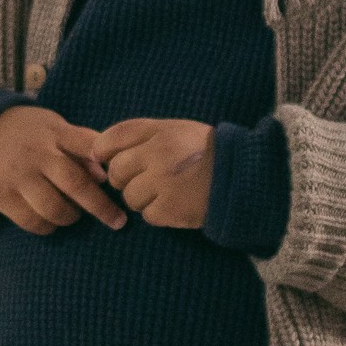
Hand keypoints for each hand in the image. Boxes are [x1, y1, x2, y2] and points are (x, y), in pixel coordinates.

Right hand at [0, 106, 127, 234]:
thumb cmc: (32, 134)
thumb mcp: (57, 128)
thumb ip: (82, 146)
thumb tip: (106, 174)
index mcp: (54, 134)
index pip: (87, 147)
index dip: (107, 166)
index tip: (120, 183)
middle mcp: (35, 154)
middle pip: (74, 184)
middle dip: (100, 206)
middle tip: (117, 221)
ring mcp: (16, 176)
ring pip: (53, 209)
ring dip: (70, 217)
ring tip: (72, 214)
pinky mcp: (0, 196)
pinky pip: (31, 222)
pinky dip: (46, 226)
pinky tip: (50, 219)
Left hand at [94, 119, 215, 228]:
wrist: (245, 176)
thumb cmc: (207, 152)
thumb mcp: (178, 130)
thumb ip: (143, 135)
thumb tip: (100, 151)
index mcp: (160, 132)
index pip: (112, 138)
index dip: (103, 151)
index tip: (106, 159)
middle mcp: (158, 154)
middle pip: (116, 171)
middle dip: (124, 178)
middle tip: (145, 179)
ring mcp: (163, 183)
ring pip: (129, 196)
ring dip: (141, 198)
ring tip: (165, 192)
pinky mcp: (170, 209)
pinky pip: (147, 215)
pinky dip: (158, 213)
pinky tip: (174, 204)